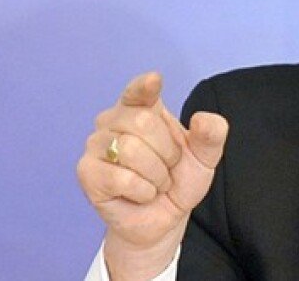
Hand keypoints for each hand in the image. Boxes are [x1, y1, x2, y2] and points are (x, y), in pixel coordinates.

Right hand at [77, 72, 227, 279]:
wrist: (164, 217)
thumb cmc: (179, 179)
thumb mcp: (204, 157)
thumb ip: (211, 135)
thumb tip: (203, 119)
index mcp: (143, 108)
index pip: (139, 91)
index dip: (144, 86)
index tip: (155, 80)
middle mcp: (114, 120)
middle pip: (143, 122)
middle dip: (167, 151)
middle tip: (167, 168)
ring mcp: (96, 144)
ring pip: (131, 149)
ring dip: (156, 174)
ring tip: (155, 182)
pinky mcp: (87, 172)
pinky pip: (121, 178)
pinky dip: (143, 191)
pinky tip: (142, 194)